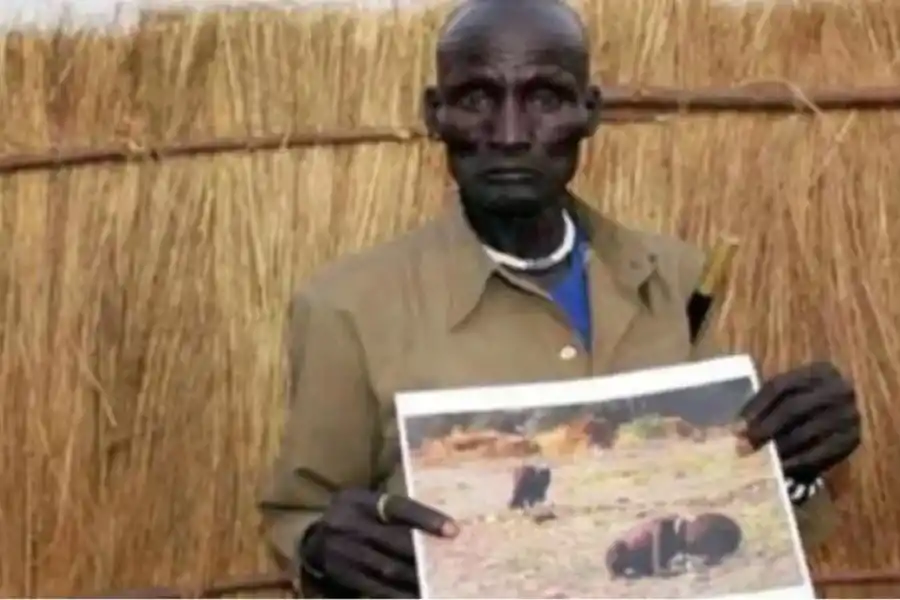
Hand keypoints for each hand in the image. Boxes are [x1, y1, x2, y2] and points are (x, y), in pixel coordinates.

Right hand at [300, 489, 458, 598]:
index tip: (453, 530)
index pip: (397, 507)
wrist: (316, 540)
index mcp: (359, 500)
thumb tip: (441, 524)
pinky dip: (399, 594)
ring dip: (416, 577)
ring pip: (387, 568)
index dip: (426, 518)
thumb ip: (395, 510)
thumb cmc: (355, 516)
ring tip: (440, 582)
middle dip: (425, 553)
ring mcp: (343, 552)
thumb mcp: (368, 504)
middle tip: (453, 561)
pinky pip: (376, 588)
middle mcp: (348, 523)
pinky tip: (418, 595)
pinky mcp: (343, 575)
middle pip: (394, 540)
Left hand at [736, 361, 860, 481]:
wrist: (839, 418)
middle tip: (743, 447)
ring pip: (806, 432)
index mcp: (818, 371)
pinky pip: (820, 453)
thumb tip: (737, 429)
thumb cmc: (803, 404)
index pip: (780, 386)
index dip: (756, 406)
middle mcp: (838, 389)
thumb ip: (765, 405)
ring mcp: (848, 415)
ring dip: (778, 447)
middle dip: (765, 428)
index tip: (736, 427)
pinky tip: (780, 468)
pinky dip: (797, 462)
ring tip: (759, 459)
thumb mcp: (787, 396)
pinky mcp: (852, 440)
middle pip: (793, 407)